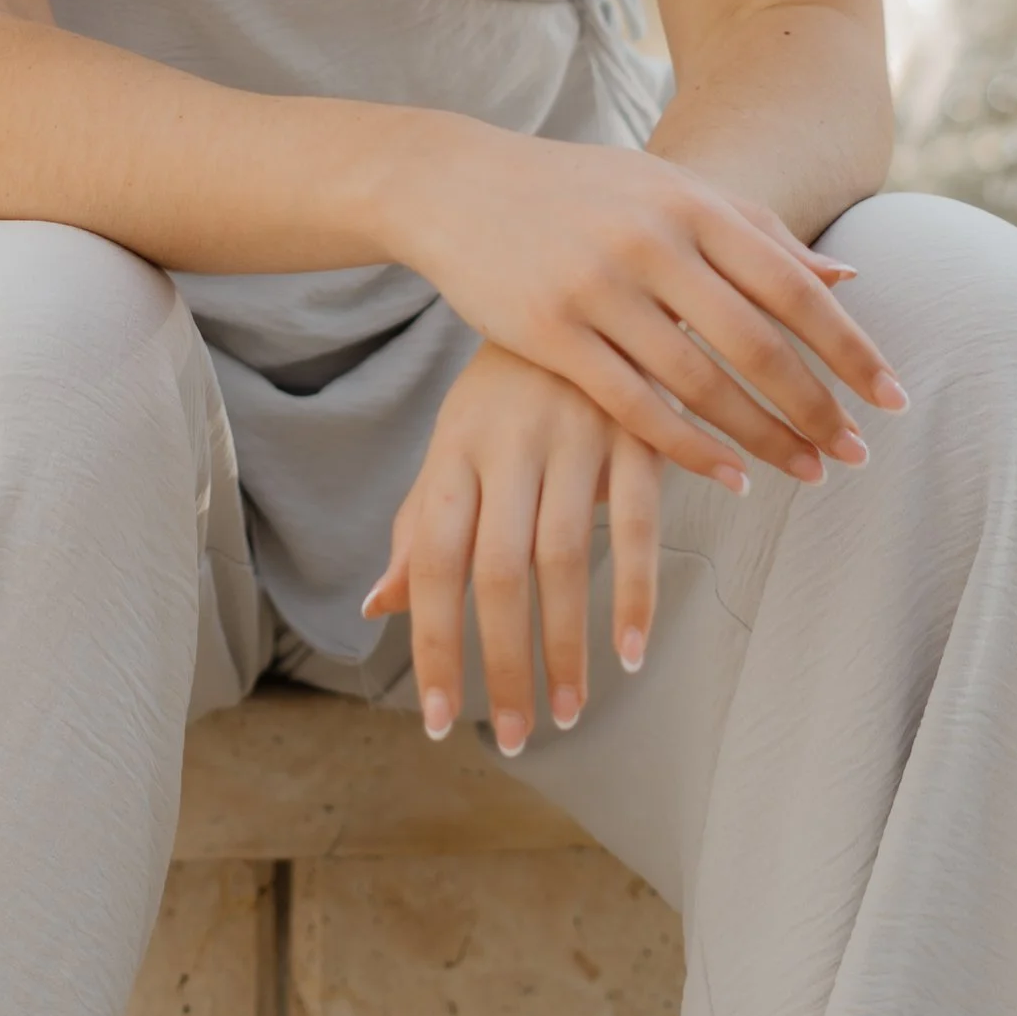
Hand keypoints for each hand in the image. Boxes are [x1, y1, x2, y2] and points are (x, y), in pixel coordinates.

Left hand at [363, 346, 664, 752]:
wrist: (580, 278)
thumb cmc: (507, 388)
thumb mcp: (458, 445)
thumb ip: (423, 526)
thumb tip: (376, 608)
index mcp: (456, 448)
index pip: (436, 559)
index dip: (435, 642)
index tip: (438, 720)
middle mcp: (508, 442)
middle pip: (496, 569)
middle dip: (503, 663)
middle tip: (515, 737)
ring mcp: (574, 433)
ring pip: (563, 555)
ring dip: (567, 645)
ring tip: (569, 712)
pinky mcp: (636, 429)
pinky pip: (639, 522)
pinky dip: (636, 591)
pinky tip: (634, 651)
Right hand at [394, 127, 905, 488]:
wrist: (457, 183)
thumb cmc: (577, 190)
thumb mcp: (666, 190)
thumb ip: (754, 231)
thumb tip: (843, 282)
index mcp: (689, 202)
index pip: (791, 285)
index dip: (849, 347)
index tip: (894, 399)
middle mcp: (651, 240)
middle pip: (756, 343)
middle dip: (816, 407)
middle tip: (857, 456)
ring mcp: (598, 285)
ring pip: (701, 384)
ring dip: (764, 438)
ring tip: (807, 474)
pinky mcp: (550, 330)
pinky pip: (635, 406)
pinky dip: (691, 449)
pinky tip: (729, 478)